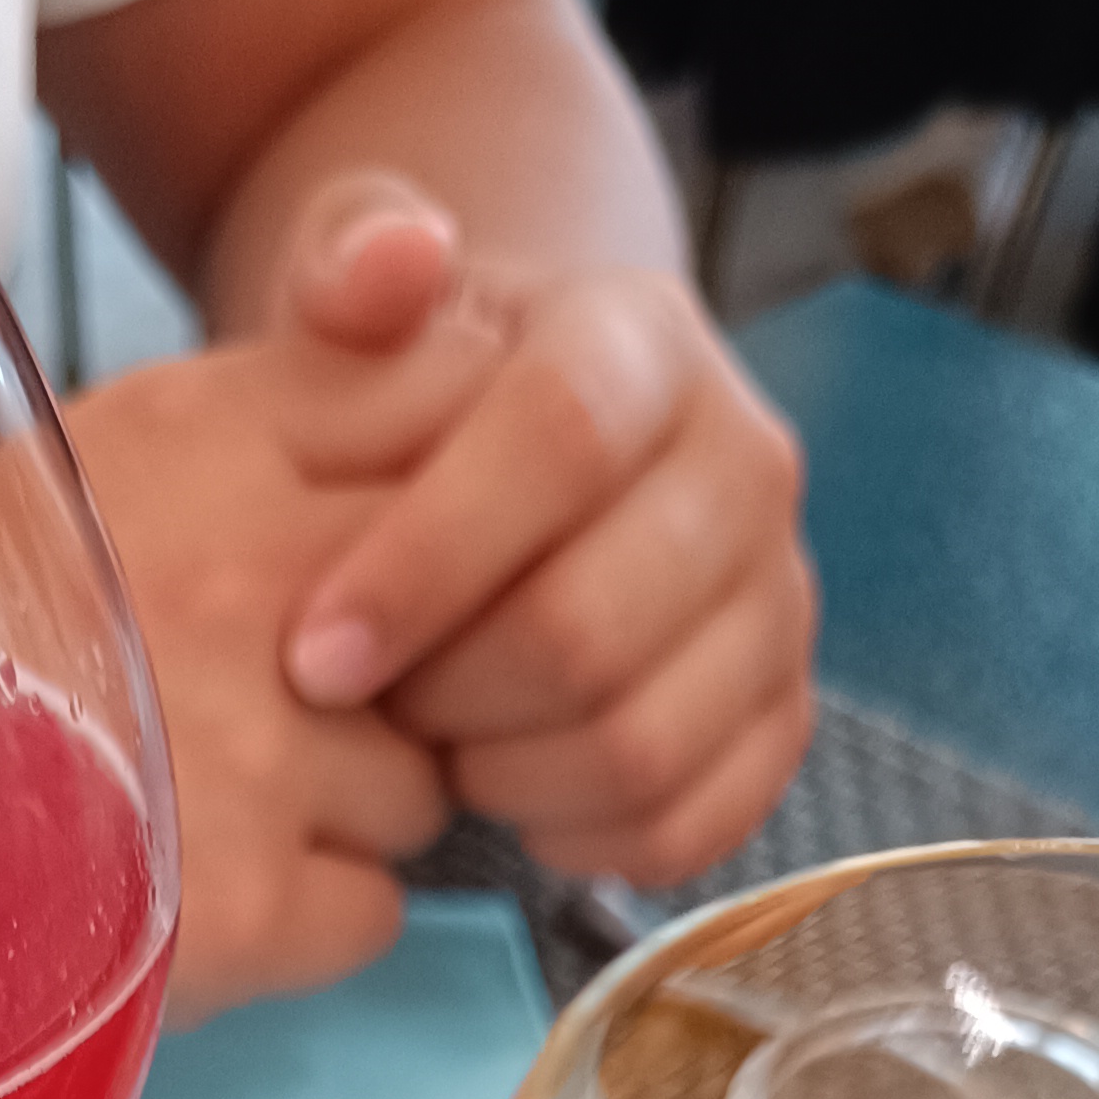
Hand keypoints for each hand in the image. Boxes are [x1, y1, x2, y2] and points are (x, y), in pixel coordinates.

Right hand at [65, 348, 451, 1026]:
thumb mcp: (86, 449)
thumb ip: (260, 399)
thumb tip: (416, 300)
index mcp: (202, 430)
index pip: (451, 404)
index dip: (451, 500)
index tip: (398, 555)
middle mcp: (249, 570)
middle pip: (471, 613)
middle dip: (423, 677)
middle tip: (320, 718)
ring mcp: (258, 743)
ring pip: (427, 781)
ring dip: (355, 814)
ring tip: (220, 814)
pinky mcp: (245, 900)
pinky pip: (376, 910)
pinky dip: (313, 927)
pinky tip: (208, 901)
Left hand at [270, 177, 817, 888]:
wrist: (538, 452)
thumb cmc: (429, 392)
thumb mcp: (372, 299)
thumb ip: (351, 258)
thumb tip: (391, 261)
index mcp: (644, 345)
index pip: (557, 445)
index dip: (425, 564)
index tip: (315, 653)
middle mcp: (744, 466)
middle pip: (591, 628)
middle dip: (450, 697)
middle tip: (370, 710)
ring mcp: (779, 600)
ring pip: (638, 746)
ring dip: (507, 778)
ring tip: (436, 746)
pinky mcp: (783, 715)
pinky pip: (689, 825)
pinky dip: (583, 840)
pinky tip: (514, 800)